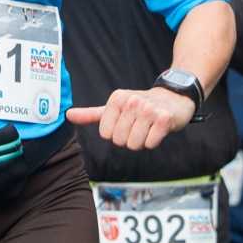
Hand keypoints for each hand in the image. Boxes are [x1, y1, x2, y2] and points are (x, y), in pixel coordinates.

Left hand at [67, 86, 193, 149]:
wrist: (174, 98)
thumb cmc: (142, 105)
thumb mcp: (115, 107)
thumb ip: (92, 114)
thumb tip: (67, 115)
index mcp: (117, 98)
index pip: (105, 134)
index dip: (115, 133)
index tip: (126, 122)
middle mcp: (132, 101)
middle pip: (119, 141)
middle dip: (129, 138)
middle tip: (139, 125)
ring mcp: (149, 109)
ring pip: (134, 144)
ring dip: (142, 141)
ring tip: (148, 127)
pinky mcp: (165, 118)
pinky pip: (150, 144)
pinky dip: (154, 141)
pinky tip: (158, 129)